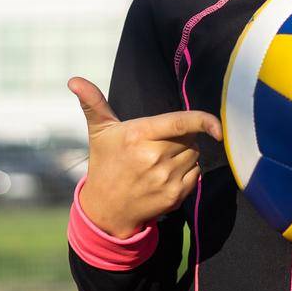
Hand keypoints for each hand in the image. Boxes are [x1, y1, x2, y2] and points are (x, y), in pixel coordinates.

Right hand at [68, 75, 222, 237]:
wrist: (106, 210)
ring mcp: (166, 178)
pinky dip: (188, 171)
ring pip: (195, 154)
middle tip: (162, 141)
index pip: (181, 123)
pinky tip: (167, 173)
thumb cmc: (105, 164)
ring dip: (186, 152)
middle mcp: (154, 157)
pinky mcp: (175, 196)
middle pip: (190, 137)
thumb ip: (94, 103)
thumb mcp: (100, 132)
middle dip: (182, 136)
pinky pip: (196, 174)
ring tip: (162, 157)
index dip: (205, 120)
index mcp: (139, 136)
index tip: (217, 125)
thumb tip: (74, 80)